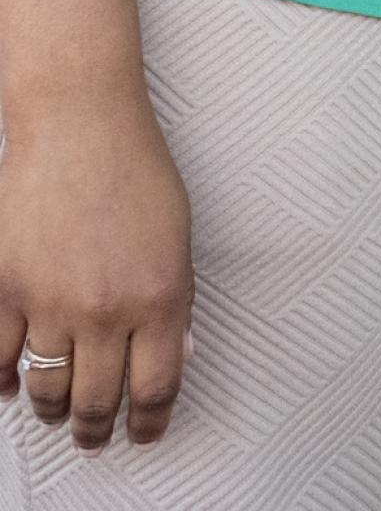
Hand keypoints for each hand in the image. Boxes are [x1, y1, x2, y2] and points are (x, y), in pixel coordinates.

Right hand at [0, 89, 191, 451]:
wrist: (80, 127)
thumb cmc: (136, 170)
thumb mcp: (177, 237)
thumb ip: (173, 300)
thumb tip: (174, 352)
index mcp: (160, 296)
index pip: (156, 386)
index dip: (150, 421)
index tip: (146, 434)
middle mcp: (105, 310)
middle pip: (97, 400)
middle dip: (97, 428)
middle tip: (96, 438)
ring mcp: (49, 304)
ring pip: (46, 389)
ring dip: (53, 410)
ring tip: (59, 415)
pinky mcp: (4, 291)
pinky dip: (4, 381)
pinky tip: (12, 386)